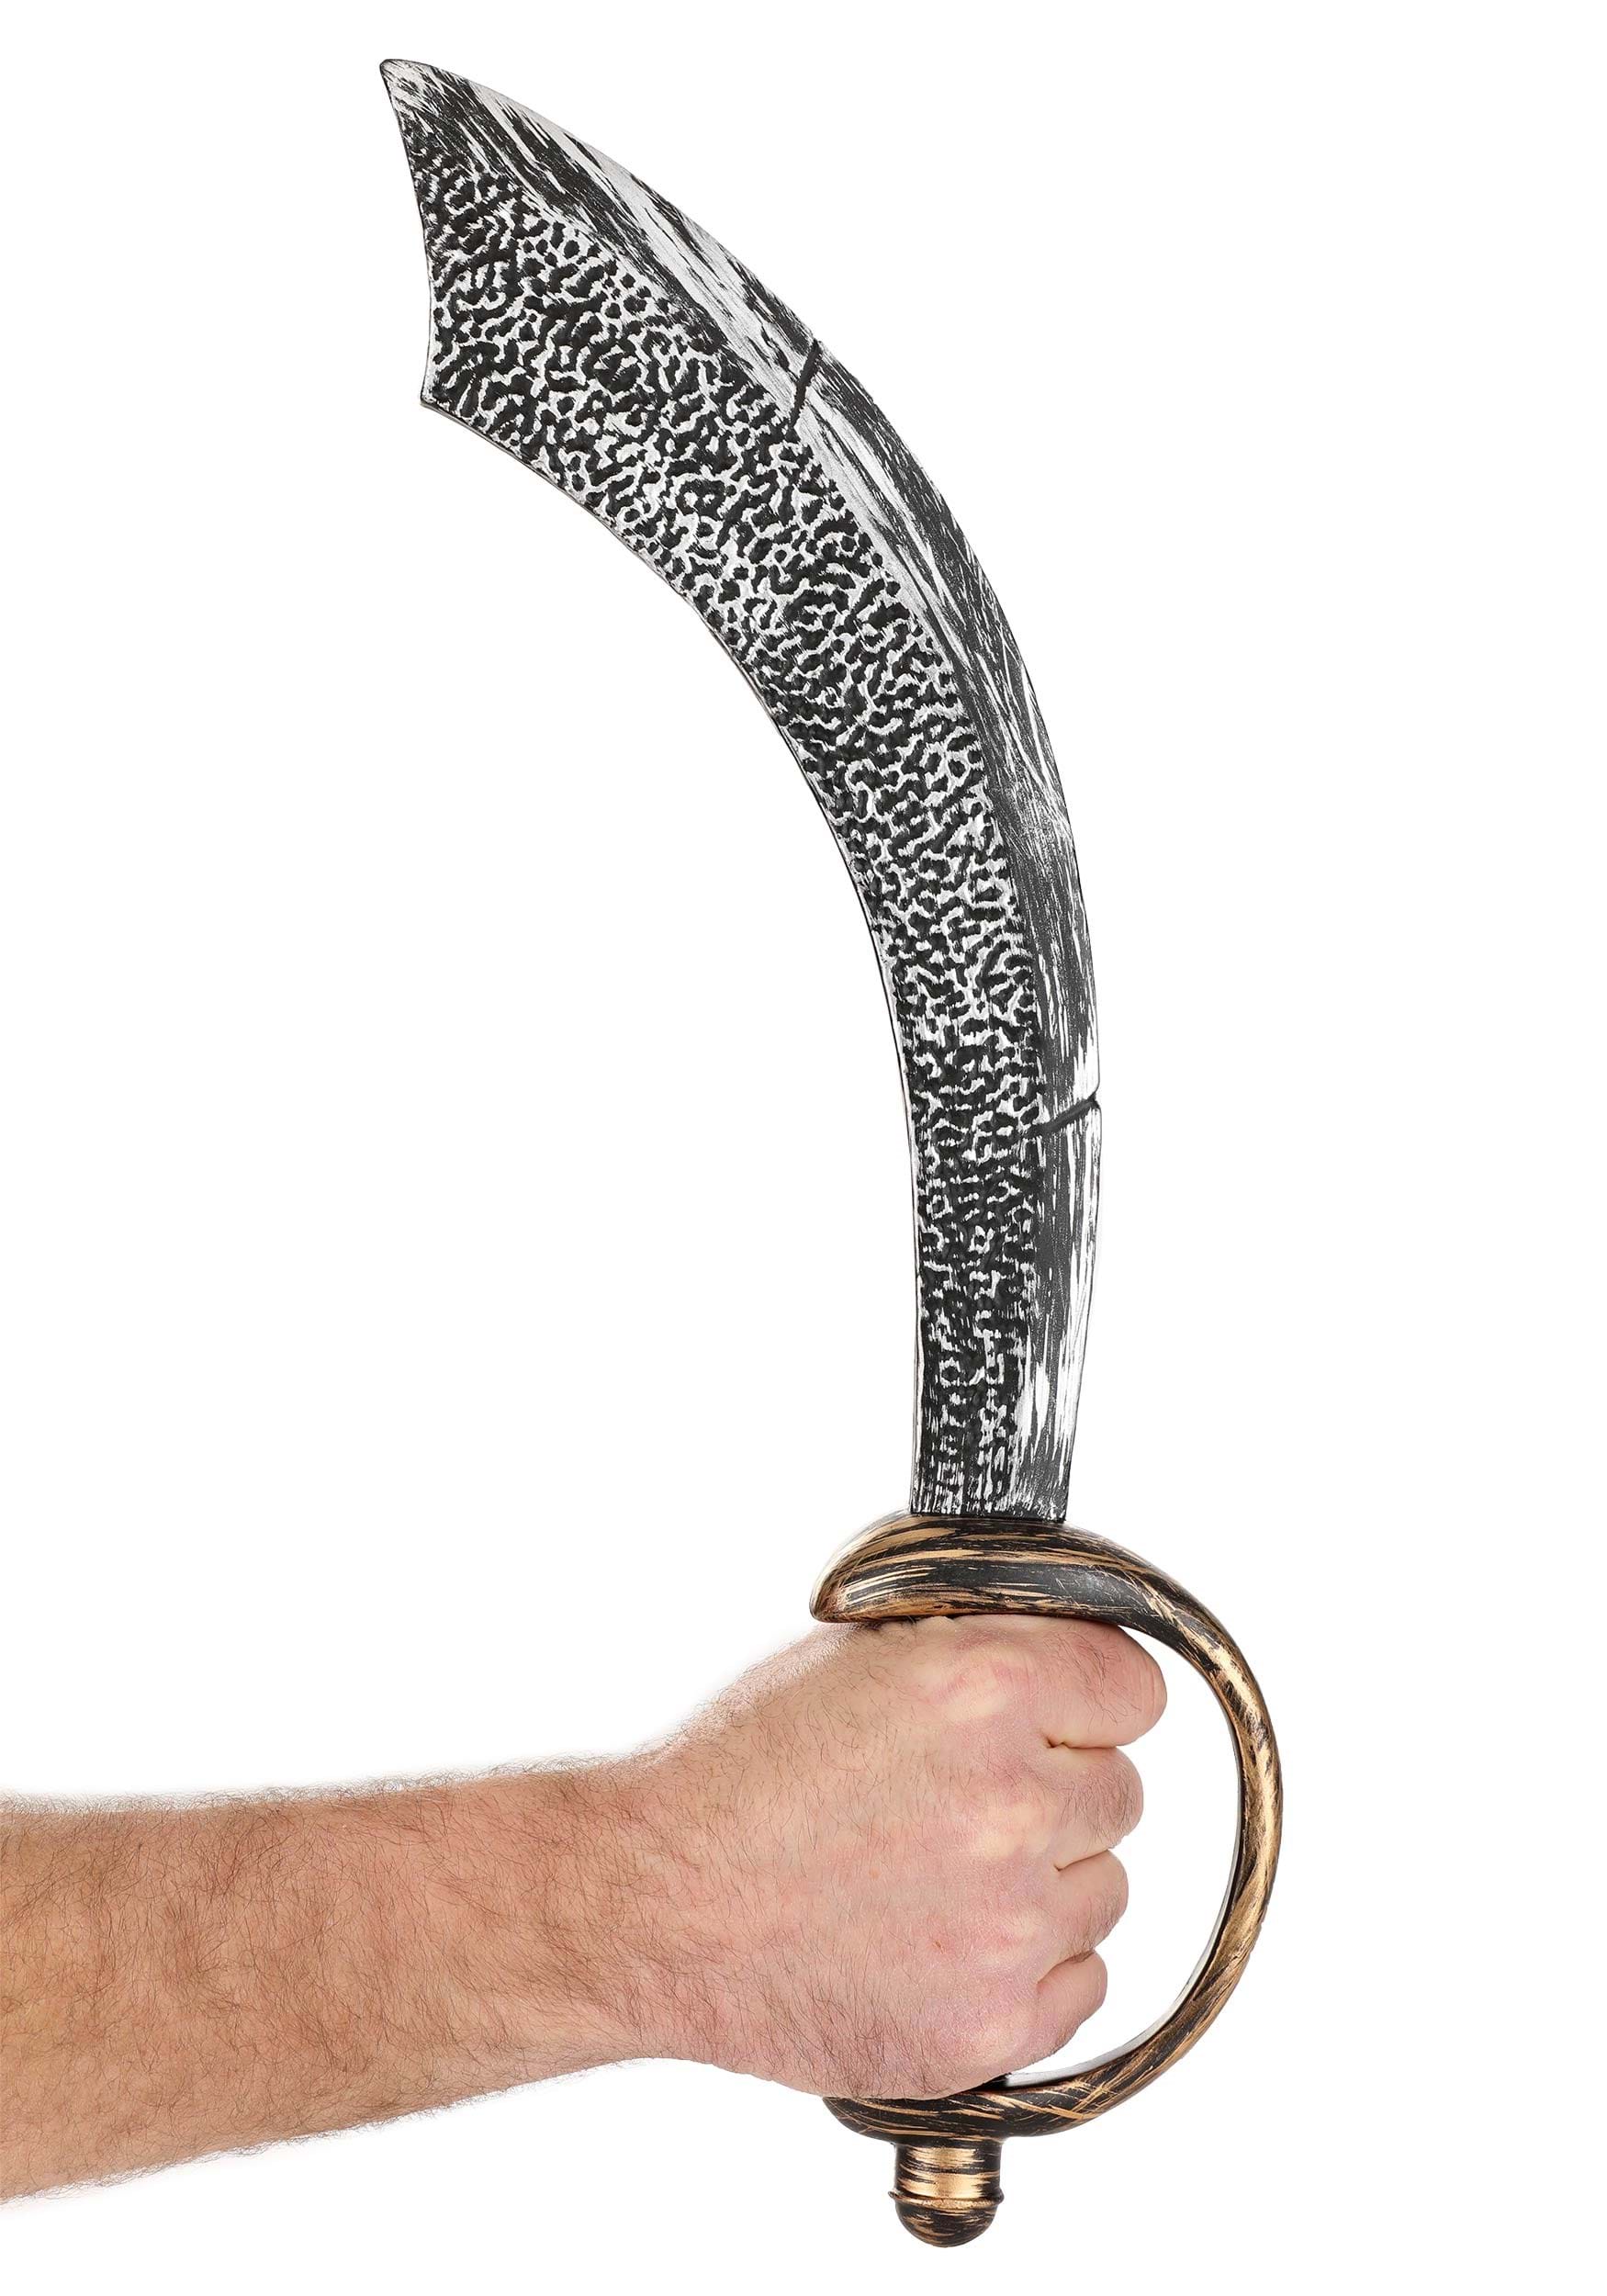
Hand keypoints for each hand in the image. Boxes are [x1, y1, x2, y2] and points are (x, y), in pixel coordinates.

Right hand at [602, 1614, 1165, 2098]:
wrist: (653, 1907)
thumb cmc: (736, 1776)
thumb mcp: (851, 1657)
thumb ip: (973, 1652)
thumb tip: (1056, 1656)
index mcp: (984, 1688)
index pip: (1132, 1688)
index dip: (1087, 1701)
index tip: (1058, 1720)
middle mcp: (1013, 1802)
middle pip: (1119, 1792)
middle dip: (1055, 1792)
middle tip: (961, 1804)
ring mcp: (1009, 1924)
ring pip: (1104, 1890)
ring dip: (1043, 1883)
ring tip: (933, 1878)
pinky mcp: (992, 2023)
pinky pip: (1081, 1983)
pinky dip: (1028, 1969)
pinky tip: (942, 1942)